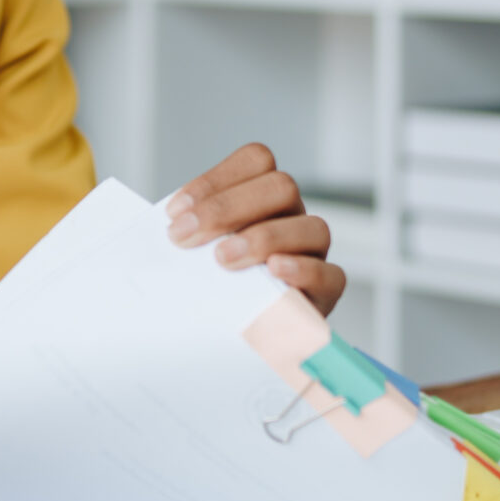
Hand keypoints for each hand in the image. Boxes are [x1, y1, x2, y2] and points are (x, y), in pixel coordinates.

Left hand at [168, 143, 347, 316]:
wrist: (236, 338)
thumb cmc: (216, 288)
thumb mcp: (197, 254)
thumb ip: (192, 236)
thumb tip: (169, 230)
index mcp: (264, 198)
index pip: (256, 161)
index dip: (215, 180)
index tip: (175, 213)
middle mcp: (293, 218)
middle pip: (281, 187)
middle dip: (227, 209)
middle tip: (186, 237)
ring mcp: (314, 253)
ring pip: (313, 226)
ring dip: (263, 238)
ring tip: (223, 259)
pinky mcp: (326, 292)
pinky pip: (330, 274)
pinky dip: (302, 269)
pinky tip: (273, 271)